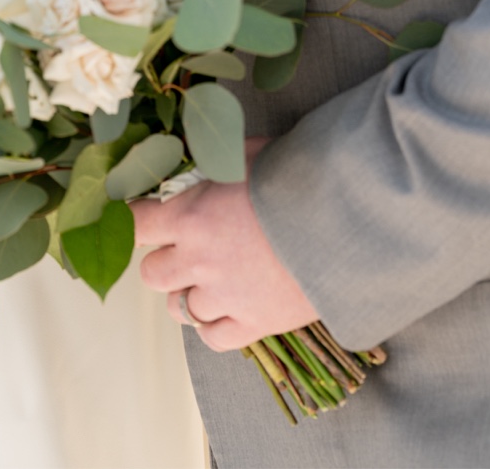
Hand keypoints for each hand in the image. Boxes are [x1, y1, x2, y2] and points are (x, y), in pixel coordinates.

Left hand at [131, 137, 319, 351]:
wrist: (353, 216)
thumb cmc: (305, 175)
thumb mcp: (253, 153)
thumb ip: (216, 162)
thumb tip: (196, 159)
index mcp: (193, 215)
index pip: (136, 223)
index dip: (139, 220)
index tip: (148, 218)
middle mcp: (199, 260)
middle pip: (152, 272)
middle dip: (167, 259)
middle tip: (192, 247)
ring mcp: (224, 296)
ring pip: (178, 308)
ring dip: (189, 293)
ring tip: (214, 278)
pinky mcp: (254, 323)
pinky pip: (212, 336)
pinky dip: (215, 324)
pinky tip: (231, 306)